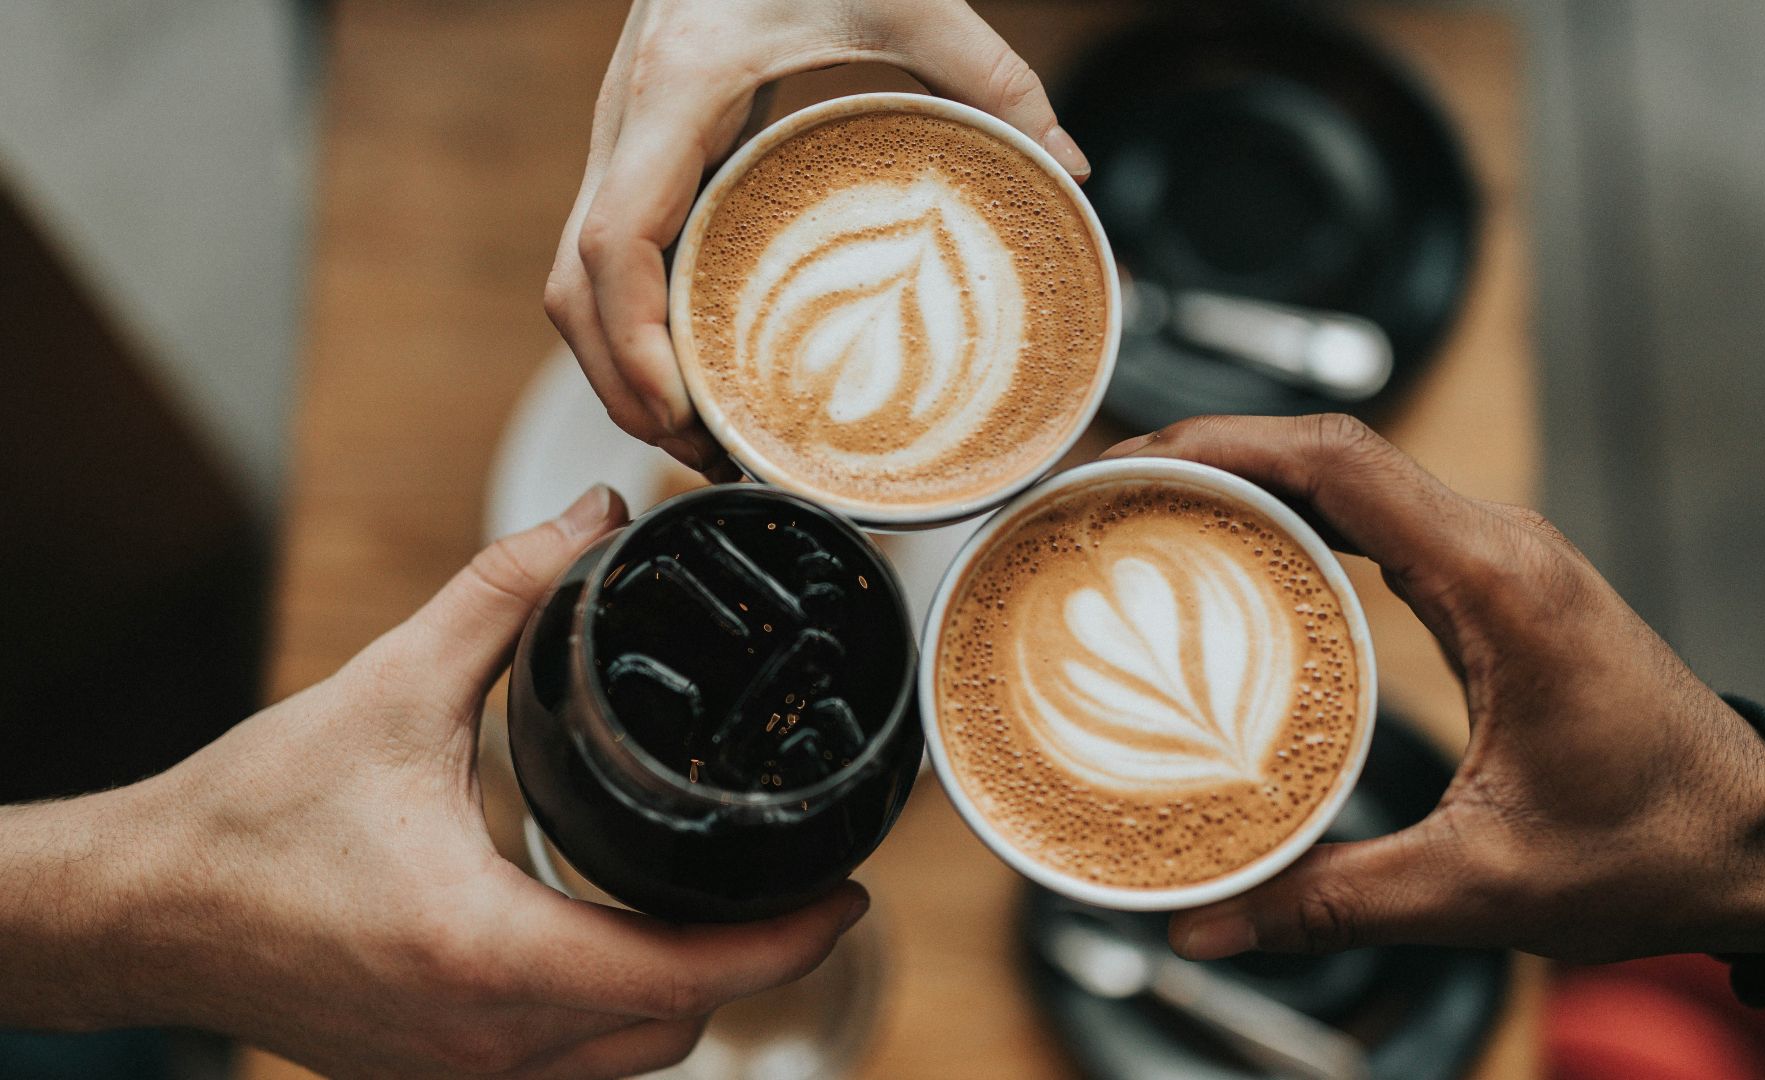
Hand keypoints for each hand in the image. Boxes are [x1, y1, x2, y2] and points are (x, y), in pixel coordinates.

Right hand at [0, 486, 867, 1078]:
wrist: (140, 910)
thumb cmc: (250, 817)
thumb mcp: (390, 688)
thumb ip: (503, 595)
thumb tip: (589, 518)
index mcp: (487, 952)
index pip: (688, 976)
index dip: (788, 941)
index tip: (849, 892)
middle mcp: (483, 1040)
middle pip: (674, 1028)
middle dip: (751, 963)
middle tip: (792, 881)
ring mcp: (457, 1075)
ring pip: (624, 1060)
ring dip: (685, 994)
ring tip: (721, 906)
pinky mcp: (431, 1078)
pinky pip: (566, 1071)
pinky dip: (615, 1015)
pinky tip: (619, 942)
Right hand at [545, 0, 1088, 479]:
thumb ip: (990, 73)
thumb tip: (1066, 165)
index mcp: (675, 92)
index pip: (612, 244)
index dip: (631, 344)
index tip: (681, 412)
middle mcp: (626, 124)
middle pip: (573, 290)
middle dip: (623, 386)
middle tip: (704, 456)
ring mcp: (623, 140)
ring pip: (576, 282)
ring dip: (620, 367)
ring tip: (700, 435)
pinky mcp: (642, 151)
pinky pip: (609, 258)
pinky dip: (634, 326)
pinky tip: (695, 364)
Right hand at [1101, 416, 1764, 963]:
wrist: (1756, 840)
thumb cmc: (1653, 846)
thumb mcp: (1482, 884)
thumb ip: (1335, 900)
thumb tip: (1208, 923)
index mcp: (1498, 583)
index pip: (1341, 461)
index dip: (1222, 444)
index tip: (1131, 462)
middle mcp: (1498, 546)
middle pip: (1330, 451)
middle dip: (1209, 454)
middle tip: (1105, 495)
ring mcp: (1496, 558)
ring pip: (1351, 477)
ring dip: (1248, 481)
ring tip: (1144, 515)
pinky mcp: (1491, 586)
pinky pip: (1375, 520)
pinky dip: (1295, 521)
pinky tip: (1232, 562)